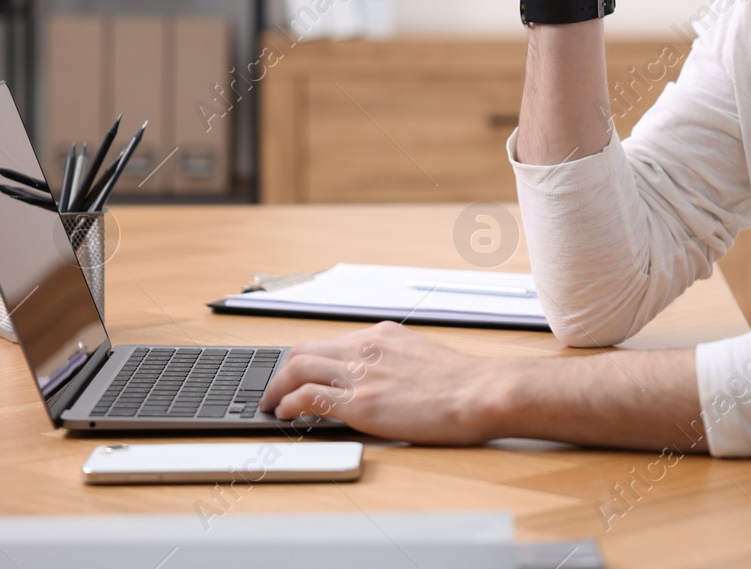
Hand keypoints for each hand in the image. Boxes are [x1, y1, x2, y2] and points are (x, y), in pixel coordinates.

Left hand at [259, 321, 498, 443]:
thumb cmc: (463, 383)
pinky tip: (286, 415)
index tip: (298, 374)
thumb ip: (395, 362)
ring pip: (298, 368)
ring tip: (271, 404)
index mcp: (383, 335)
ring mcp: (361, 374)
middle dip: (282, 371)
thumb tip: (380, 378)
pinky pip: (307, 397)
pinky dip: (289, 404)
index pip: (330, 342)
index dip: (306, 360)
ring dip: (277, 387)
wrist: (480, 393)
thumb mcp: (423, 357)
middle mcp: (367, 347)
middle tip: (274, 390)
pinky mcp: (360, 403)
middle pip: (304, 350)